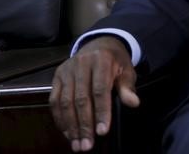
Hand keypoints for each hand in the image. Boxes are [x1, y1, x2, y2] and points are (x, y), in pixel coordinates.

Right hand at [49, 36, 139, 151]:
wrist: (100, 44)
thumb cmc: (115, 61)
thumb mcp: (126, 71)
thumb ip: (128, 87)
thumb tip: (133, 103)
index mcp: (101, 61)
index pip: (100, 90)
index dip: (101, 112)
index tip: (102, 132)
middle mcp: (81, 64)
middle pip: (81, 99)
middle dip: (84, 124)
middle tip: (87, 145)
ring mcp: (67, 70)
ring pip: (65, 102)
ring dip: (70, 126)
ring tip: (77, 143)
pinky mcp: (57, 76)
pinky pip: (54, 101)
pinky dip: (60, 119)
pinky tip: (67, 132)